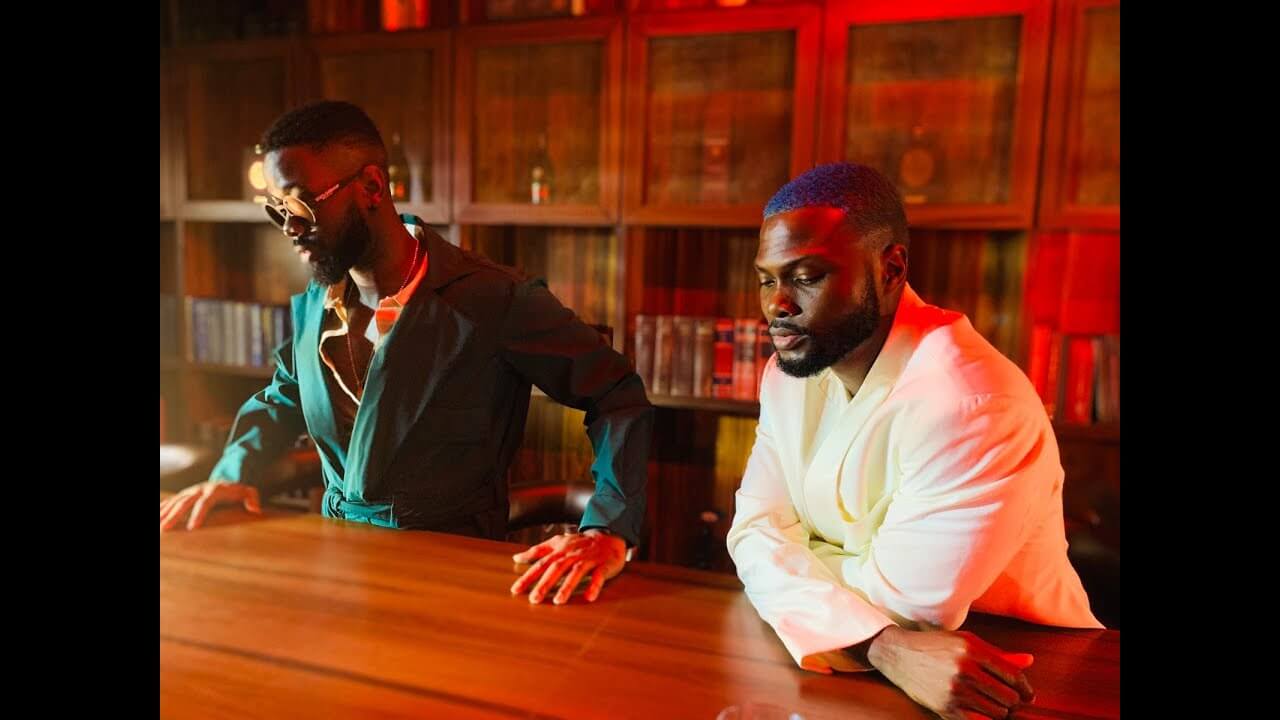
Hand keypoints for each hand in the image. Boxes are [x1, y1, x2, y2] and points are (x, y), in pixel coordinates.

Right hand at [160, 481, 260, 531]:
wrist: (225, 481)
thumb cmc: (237, 491)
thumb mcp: (248, 492)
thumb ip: (253, 498)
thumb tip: (256, 509)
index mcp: (214, 491)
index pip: (205, 503)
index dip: (198, 515)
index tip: (192, 528)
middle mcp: (199, 490)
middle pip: (185, 503)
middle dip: (174, 516)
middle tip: (166, 529)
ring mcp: (190, 492)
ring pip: (174, 502)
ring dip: (165, 513)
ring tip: (159, 526)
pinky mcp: (184, 495)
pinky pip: (171, 501)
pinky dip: (162, 508)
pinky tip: (157, 517)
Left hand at [510, 529, 626, 604]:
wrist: (608, 537)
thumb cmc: (580, 543)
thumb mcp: (557, 543)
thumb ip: (537, 551)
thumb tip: (516, 558)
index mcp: (560, 551)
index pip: (541, 564)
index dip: (528, 576)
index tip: (516, 590)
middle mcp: (572, 555)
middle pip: (557, 569)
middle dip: (545, 584)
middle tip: (534, 599)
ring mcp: (589, 559)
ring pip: (577, 572)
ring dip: (567, 586)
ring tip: (559, 601)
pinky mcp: (604, 565)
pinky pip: (600, 575)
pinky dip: (595, 586)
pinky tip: (589, 597)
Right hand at [866, 625, 1034, 718]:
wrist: (899, 655)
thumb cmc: (937, 647)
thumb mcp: (967, 642)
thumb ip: (998, 654)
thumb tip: (1029, 661)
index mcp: (973, 650)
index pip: (1013, 675)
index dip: (1025, 688)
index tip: (1027, 695)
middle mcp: (965, 669)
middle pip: (1009, 697)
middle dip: (1014, 702)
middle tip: (1011, 702)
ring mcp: (955, 690)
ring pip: (997, 713)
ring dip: (1001, 713)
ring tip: (996, 707)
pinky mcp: (945, 707)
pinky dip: (986, 719)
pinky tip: (983, 712)